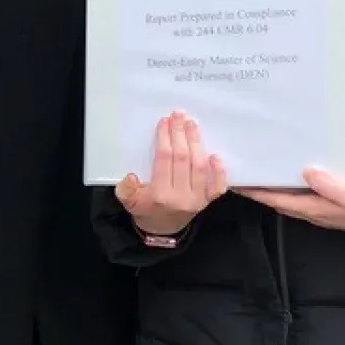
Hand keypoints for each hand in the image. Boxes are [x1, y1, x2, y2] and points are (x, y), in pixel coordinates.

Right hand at [114, 111, 226, 246]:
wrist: (162, 229)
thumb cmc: (145, 209)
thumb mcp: (128, 201)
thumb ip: (126, 189)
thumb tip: (131, 176)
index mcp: (160, 195)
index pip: (164, 160)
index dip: (165, 138)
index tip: (165, 122)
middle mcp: (181, 197)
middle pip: (183, 158)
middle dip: (181, 134)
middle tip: (179, 115)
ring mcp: (197, 200)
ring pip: (200, 166)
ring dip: (197, 143)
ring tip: (192, 125)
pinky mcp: (208, 201)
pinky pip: (217, 186)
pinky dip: (219, 170)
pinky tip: (215, 154)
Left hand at [236, 167, 344, 239]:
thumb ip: (330, 185)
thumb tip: (306, 171)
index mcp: (314, 209)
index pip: (277, 200)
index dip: (256, 192)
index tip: (236, 180)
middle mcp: (312, 210)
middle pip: (278, 199)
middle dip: (259, 187)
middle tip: (243, 169)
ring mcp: (320, 207)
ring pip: (289, 195)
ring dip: (274, 184)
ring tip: (261, 166)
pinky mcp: (329, 202)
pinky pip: (303, 192)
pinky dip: (291, 182)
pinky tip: (293, 170)